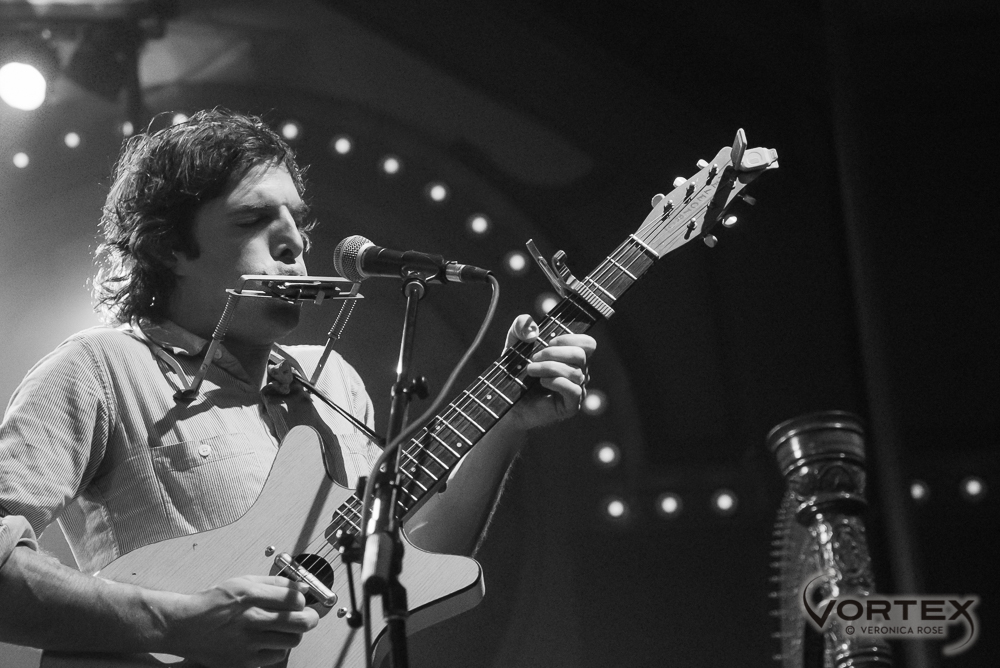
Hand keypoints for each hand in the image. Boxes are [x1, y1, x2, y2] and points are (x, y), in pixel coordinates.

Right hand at [163, 575, 319, 666]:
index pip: (294, 599)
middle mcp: (250, 619)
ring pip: (292, 641)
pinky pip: (276, 656)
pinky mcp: (244, 661)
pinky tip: (269, 640)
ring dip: (293, 634)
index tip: (300, 601)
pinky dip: (278, 648)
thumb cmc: (214, 603)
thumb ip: (275, 583)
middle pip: (300, 623)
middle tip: (308, 617)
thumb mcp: (243, 582)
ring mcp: (247, 643)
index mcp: (250, 595)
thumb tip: (302, 588)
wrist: (186, 627)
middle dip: (310, 618)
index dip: (303, 600)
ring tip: (285, 629)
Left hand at [504, 314, 595, 429]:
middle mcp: (579, 373)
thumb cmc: (515, 373)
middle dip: (553, 353)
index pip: (588, 343)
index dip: (570, 338)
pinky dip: (556, 382)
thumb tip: (532, 326)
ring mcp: (577, 390)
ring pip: (576, 372)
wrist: (506, 400)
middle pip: (580, 355)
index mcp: (571, 357)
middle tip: (533, 358)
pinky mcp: (572, 406)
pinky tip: (541, 383)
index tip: (548, 341)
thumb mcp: (514, 344)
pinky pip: (574, 390)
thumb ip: (520, 327)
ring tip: (530, 371)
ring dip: (548, 367)